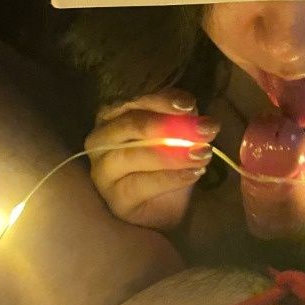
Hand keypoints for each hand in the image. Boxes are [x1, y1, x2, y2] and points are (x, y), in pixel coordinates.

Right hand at [85, 85, 219, 230]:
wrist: (165, 204)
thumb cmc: (166, 160)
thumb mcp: (176, 133)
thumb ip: (180, 119)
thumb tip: (193, 114)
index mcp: (112, 115)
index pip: (134, 101)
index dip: (162, 101)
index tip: (190, 105)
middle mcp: (101, 140)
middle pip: (131, 125)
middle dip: (170, 126)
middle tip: (204, 130)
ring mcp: (103, 171)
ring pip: (134, 155)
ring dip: (173, 154)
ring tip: (202, 154)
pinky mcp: (115, 199)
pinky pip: (141, 185)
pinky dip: (170, 178)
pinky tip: (193, 173)